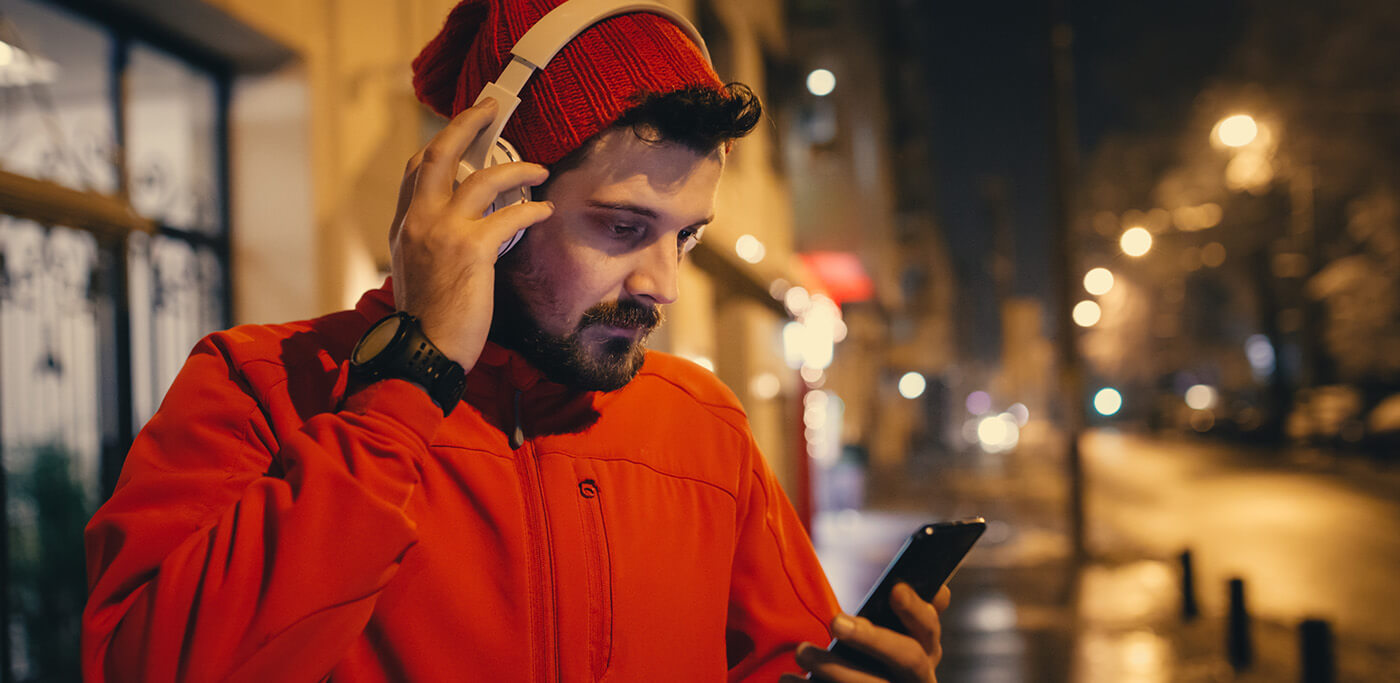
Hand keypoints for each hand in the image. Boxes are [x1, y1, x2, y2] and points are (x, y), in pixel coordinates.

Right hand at [388, 98, 553, 369]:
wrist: (423, 350)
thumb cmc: (428, 321)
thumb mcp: (417, 272)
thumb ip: (430, 243)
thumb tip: (457, 232)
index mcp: (405, 225)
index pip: (418, 170)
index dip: (442, 144)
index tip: (464, 132)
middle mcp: (418, 220)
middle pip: (440, 153)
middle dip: (467, 123)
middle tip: (490, 107)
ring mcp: (442, 232)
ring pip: (482, 178)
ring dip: (517, 167)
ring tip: (540, 169)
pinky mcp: (471, 250)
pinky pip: (510, 215)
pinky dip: (532, 209)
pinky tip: (546, 211)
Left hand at [782, 583, 951, 682]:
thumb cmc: (879, 656)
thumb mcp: (897, 634)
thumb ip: (911, 612)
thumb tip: (940, 589)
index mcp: (926, 650)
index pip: (929, 629)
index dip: (915, 609)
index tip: (894, 589)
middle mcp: (918, 679)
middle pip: (908, 658)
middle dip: (872, 638)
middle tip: (836, 620)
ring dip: (834, 668)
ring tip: (801, 651)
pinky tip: (787, 678)